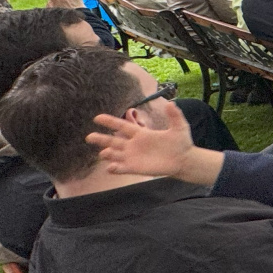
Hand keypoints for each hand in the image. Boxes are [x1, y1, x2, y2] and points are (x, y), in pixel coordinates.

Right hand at [87, 102, 223, 185]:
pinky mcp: (135, 168)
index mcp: (141, 133)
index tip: (97, 118)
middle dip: (101, 139)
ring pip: (115, 155)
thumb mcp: (179, 127)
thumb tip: (171, 103)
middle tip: (89, 137)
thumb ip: (174, 116)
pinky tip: (110, 167)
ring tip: (103, 154)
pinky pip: (121, 168)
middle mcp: (134, 145)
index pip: (122, 126)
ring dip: (108, 154)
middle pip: (113, 141)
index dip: (110, 122)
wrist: (184, 160)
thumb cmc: (181, 142)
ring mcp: (133, 157)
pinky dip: (115, 168)